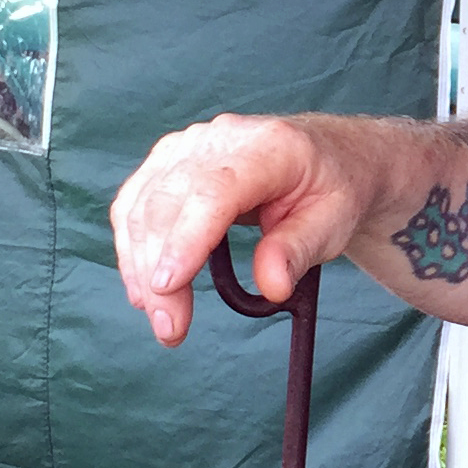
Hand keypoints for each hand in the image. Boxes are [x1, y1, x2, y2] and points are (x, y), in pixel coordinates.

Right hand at [111, 115, 368, 347]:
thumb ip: (299, 250)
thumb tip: (271, 286)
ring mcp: (187, 146)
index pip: (213, 191)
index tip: (168, 286)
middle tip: (169, 329)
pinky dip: (133, 248)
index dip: (185, 239)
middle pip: (168, 202)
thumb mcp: (333, 222)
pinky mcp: (168, 162)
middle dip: (157, 271)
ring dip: (139, 267)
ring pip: (142, 205)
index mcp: (268, 146)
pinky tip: (145, 288)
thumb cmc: (331, 189)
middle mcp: (219, 138)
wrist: (327, 157)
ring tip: (161, 319)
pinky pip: (134, 204)